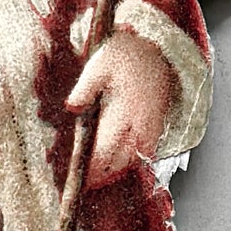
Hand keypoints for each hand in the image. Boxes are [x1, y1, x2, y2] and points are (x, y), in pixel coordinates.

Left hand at [68, 29, 173, 185]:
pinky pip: (147, 150)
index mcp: (124, 110)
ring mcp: (152, 125)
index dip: (94, 168)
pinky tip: (121, 162)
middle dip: (105, 174)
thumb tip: (71, 108)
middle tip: (89, 184)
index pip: (106, 149)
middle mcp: (140, 122)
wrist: (156, 47)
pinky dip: (133, 159)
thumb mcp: (98, 65)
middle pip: (121, 160)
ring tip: (102, 177)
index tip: (82, 179)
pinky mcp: (158, 123)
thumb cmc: (123, 54)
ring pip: (135, 158)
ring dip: (118, 169)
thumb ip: (84, 88)